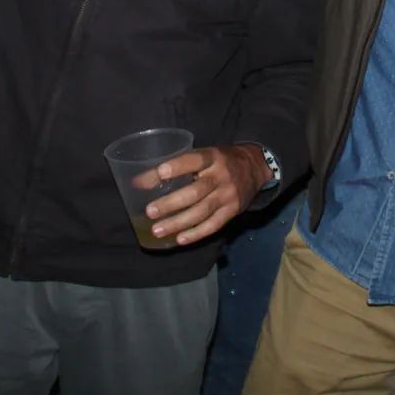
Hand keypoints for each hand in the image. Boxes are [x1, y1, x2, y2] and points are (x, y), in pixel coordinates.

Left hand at [143, 144, 270, 246]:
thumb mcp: (205, 155)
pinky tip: (180, 239)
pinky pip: (213, 225)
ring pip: (202, 212)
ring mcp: (228, 195)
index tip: (160, 173)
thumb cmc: (220, 160)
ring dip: (178, 222)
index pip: (194, 160)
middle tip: (150, 211)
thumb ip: (179, 166)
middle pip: (195, 192)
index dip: (178, 166)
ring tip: (157, 230)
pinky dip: (196, 233)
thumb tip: (139, 182)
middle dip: (171, 203)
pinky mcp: (232, 211)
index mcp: (212, 157)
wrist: (255, 167)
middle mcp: (221, 176)